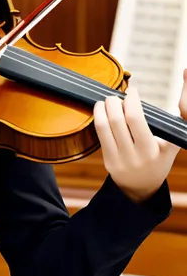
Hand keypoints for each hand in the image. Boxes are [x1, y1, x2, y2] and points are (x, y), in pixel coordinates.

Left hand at [93, 70, 186, 202]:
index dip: (131, 100)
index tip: (134, 92)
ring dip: (103, 108)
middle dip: (115, 102)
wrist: (143, 187)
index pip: (135, 119)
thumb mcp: (172, 143)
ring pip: (104, 127)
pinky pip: (99, 135)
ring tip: (107, 100)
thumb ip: (180, 120)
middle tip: (118, 94)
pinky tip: (100, 110)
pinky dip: (98, 118)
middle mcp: (134, 155)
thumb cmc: (159, 159)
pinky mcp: (107, 161)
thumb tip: (185, 88)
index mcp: (152, 150)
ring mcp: (118, 159)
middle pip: (117, 120)